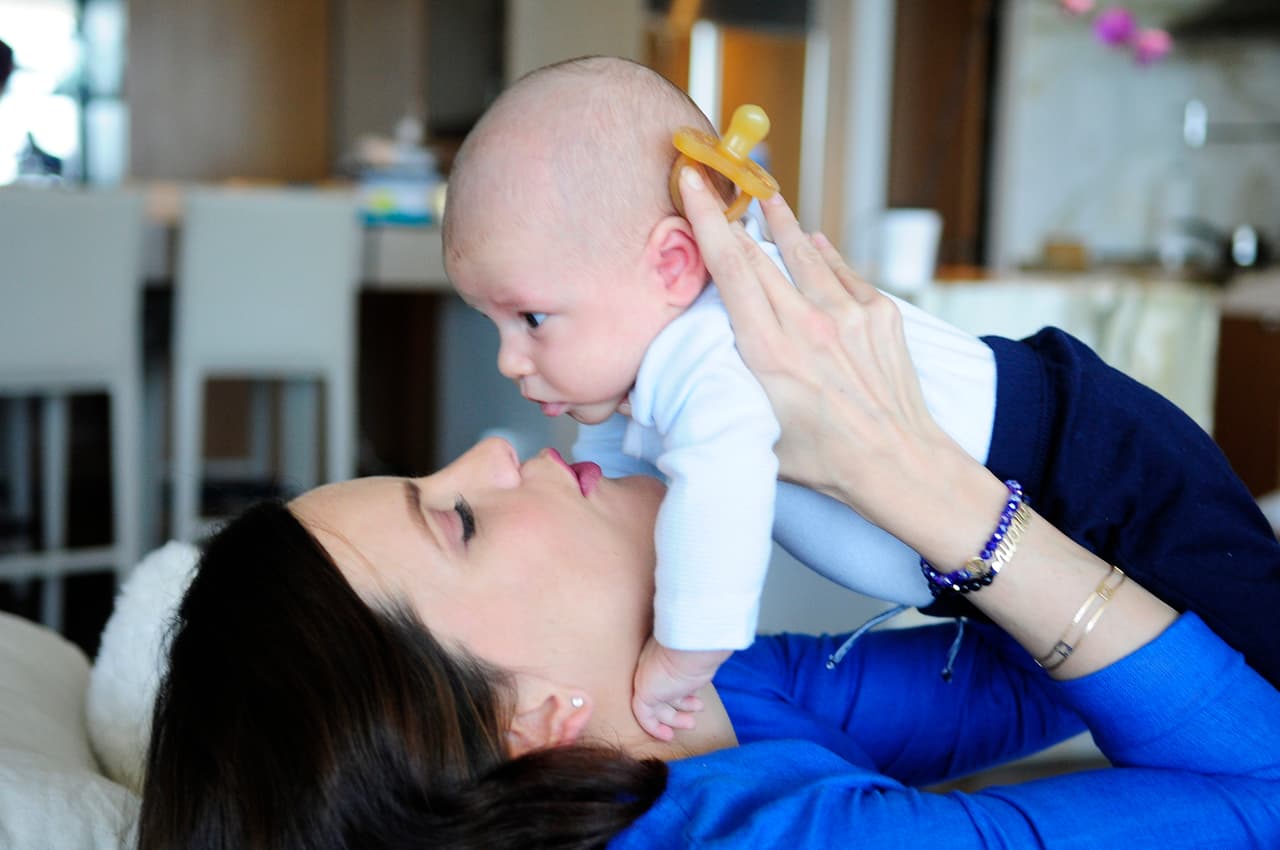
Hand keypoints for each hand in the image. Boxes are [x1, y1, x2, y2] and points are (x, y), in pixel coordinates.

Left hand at [630, 636, 726, 740]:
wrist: (691, 647)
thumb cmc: (701, 647)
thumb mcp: (703, 656)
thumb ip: (703, 662)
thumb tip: (717, 662)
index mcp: (668, 654)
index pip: (669, 676)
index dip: (681, 690)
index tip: (696, 698)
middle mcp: (655, 665)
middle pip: (664, 691)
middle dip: (680, 706)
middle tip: (697, 711)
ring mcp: (648, 678)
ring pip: (657, 705)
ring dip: (675, 718)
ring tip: (691, 723)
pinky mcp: (644, 693)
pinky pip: (645, 715)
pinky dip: (654, 728)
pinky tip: (667, 735)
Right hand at [677, 167, 968, 546]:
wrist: (899, 463)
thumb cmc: (823, 459)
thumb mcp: (753, 430)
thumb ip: (708, 399)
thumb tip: (641, 398)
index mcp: (770, 352)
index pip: (731, 269)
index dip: (708, 221)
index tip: (692, 184)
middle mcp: (808, 324)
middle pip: (760, 252)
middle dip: (732, 213)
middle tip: (715, 180)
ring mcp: (849, 314)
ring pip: (805, 251)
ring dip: (782, 222)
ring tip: (766, 197)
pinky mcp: (881, 313)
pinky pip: (843, 271)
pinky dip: (823, 253)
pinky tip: (812, 240)